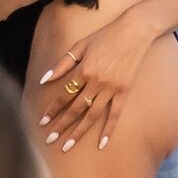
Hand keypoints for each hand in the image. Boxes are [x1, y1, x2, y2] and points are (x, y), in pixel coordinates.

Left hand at [37, 11, 155, 153]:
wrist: (135, 31)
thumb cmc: (106, 35)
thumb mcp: (81, 45)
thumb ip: (63, 63)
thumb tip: (45, 79)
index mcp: (83, 70)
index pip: (64, 94)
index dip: (52, 109)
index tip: (42, 121)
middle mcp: (96, 82)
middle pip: (75, 109)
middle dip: (61, 125)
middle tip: (50, 140)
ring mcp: (111, 88)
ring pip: (92, 115)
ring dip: (79, 132)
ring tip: (67, 146)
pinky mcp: (124, 91)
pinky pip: (115, 114)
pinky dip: (108, 129)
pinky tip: (101, 144)